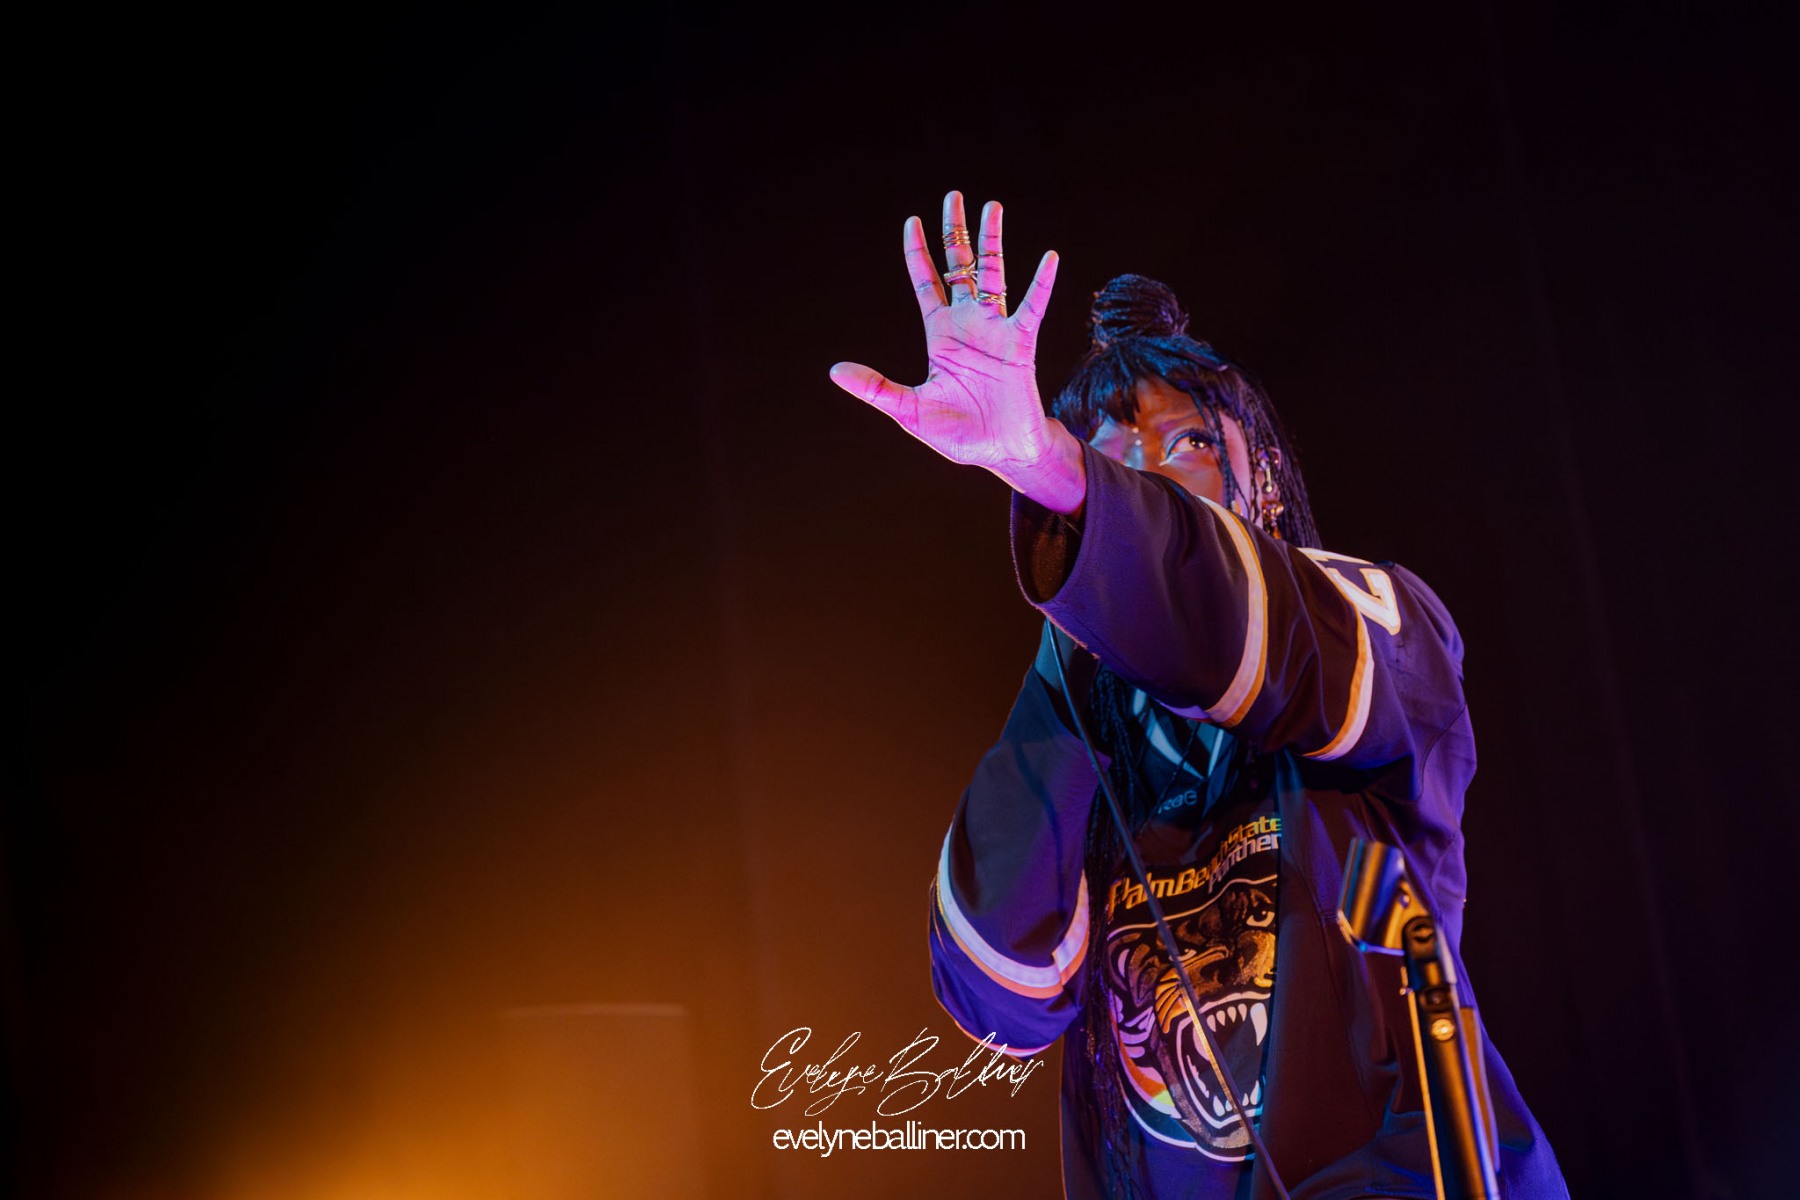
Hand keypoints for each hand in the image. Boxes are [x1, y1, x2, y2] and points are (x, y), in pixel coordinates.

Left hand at [830, 192, 1085, 512]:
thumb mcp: (909, 411)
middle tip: (952, 197)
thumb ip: (876, 389)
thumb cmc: (959, 434)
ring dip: (992, 241)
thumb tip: (835, 371)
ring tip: (991, 205)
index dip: (918, 253)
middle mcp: (968, 324)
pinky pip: (1031, 308)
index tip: (912, 222)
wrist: (1001, 453)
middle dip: (955, 233)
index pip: (926, 283)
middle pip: (960, 267)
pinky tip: (1048, 258)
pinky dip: (1040, 285)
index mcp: (940, 335)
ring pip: (994, 274)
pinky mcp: (1021, 345)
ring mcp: (996, 330)